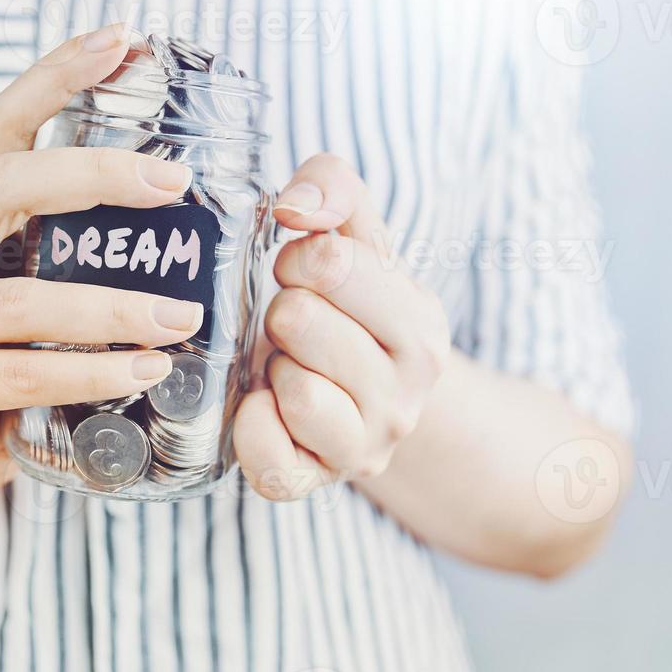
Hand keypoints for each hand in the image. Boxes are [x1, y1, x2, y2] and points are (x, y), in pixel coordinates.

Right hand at [0, 24, 205, 489]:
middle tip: (176, 181)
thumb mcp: (44, 277)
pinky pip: (22, 374)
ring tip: (182, 317)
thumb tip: (202, 198)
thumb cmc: (15, 346)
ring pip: (25, 302)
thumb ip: (91, 240)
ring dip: (112, 308)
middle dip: (95, 174)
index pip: (4, 123)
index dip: (56, 74)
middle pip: (6, 185)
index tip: (121, 38)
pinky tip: (144, 371)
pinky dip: (90, 374)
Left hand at [233, 154, 450, 500]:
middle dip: (282, 311)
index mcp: (420, 324)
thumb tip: (295, 207)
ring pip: (291, 389)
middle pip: (299, 319)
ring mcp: (364, 446)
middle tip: (293, 323)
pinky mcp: (314, 484)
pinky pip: (267, 460)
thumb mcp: (355, 237)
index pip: (333, 263)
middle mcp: (406, 393)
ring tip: (288, 364)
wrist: (365, 399)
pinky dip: (251, 427)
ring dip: (272, 367)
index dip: (296, 257)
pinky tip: (263, 404)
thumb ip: (334, 188)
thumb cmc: (347, 305)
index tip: (300, 271)